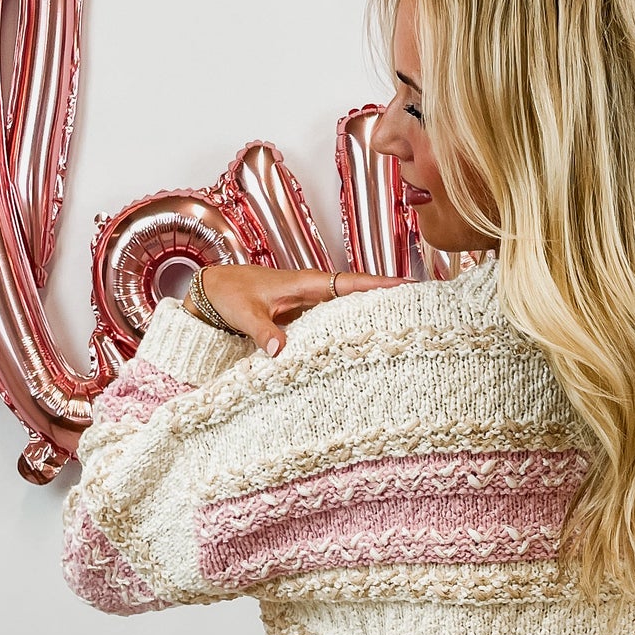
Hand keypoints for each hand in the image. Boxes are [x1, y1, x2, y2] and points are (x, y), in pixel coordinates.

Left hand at [195, 264, 406, 355]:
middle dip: (388, 297)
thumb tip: (281, 351)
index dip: (379, 285)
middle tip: (421, 305)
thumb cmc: (229, 294)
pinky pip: (334, 319)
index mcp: (305, 283)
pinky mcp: (304, 316)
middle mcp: (313, 291)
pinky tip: (366, 337)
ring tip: (405, 322)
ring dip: (373, 311)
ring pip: (349, 306)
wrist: (214, 291)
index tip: (407, 287)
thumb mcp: (245, 313)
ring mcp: (310, 304)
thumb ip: (264, 331)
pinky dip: (352, 324)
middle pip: (358, 293)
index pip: (350, 283)